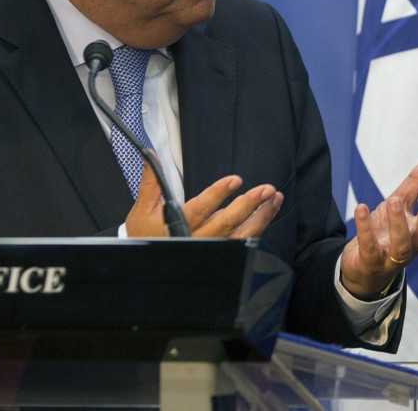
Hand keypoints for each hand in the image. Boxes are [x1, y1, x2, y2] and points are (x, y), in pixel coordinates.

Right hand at [124, 161, 282, 237]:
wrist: (146, 263)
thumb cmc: (145, 232)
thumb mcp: (143, 208)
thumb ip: (151, 182)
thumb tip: (152, 155)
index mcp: (177, 226)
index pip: (200, 209)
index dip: (218, 194)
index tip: (235, 180)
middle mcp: (196, 240)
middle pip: (226, 223)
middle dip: (248, 205)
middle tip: (266, 189)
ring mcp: (211, 249)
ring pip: (240, 235)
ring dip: (261, 216)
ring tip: (274, 198)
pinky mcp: (221, 252)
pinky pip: (244, 242)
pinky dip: (259, 226)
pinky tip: (269, 211)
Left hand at [339, 156, 417, 297]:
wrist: (362, 270)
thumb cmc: (385, 234)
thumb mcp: (400, 205)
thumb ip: (416, 184)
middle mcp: (412, 246)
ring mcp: (392, 258)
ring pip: (401, 246)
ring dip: (398, 223)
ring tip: (393, 200)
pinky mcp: (371, 263)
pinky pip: (370, 248)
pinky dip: (365, 230)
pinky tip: (361, 208)